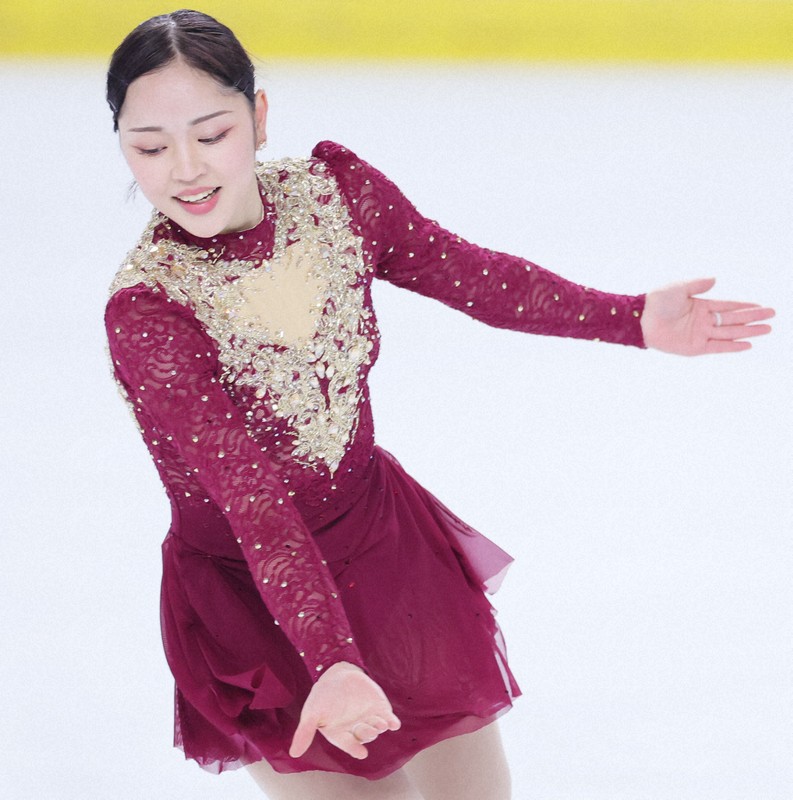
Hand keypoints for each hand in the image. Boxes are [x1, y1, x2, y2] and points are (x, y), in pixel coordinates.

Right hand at [289, 662, 400, 759]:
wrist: (338, 673)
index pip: (350, 745)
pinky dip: (392, 722)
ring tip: (382, 723)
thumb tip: (294, 753)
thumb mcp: (312, 713)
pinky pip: (388, 718)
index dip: (355, 749)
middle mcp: (356, 729)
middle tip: (369, 728)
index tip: (361, 753)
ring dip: (380, 727)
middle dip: (368, 733)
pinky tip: (394, 723)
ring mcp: (369, 719)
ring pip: (377, 728)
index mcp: (341, 734)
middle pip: (365, 735)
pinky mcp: (380, 708)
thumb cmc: (323, 695)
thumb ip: (305, 732)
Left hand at [641, 277, 773, 354]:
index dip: (745, 306)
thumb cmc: (656, 302)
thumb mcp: (678, 288)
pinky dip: (732, 346)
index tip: (761, 306)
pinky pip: (717, 347)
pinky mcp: (694, 347)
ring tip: (767, 329)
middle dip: (753, 318)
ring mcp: (700, 334)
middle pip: (733, 319)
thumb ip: (697, 285)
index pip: (728, 306)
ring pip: (730, 333)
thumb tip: (715, 279)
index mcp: (701, 305)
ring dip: (748, 331)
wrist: (641, 320)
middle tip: (772, 316)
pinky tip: (747, 344)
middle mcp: (703, 320)